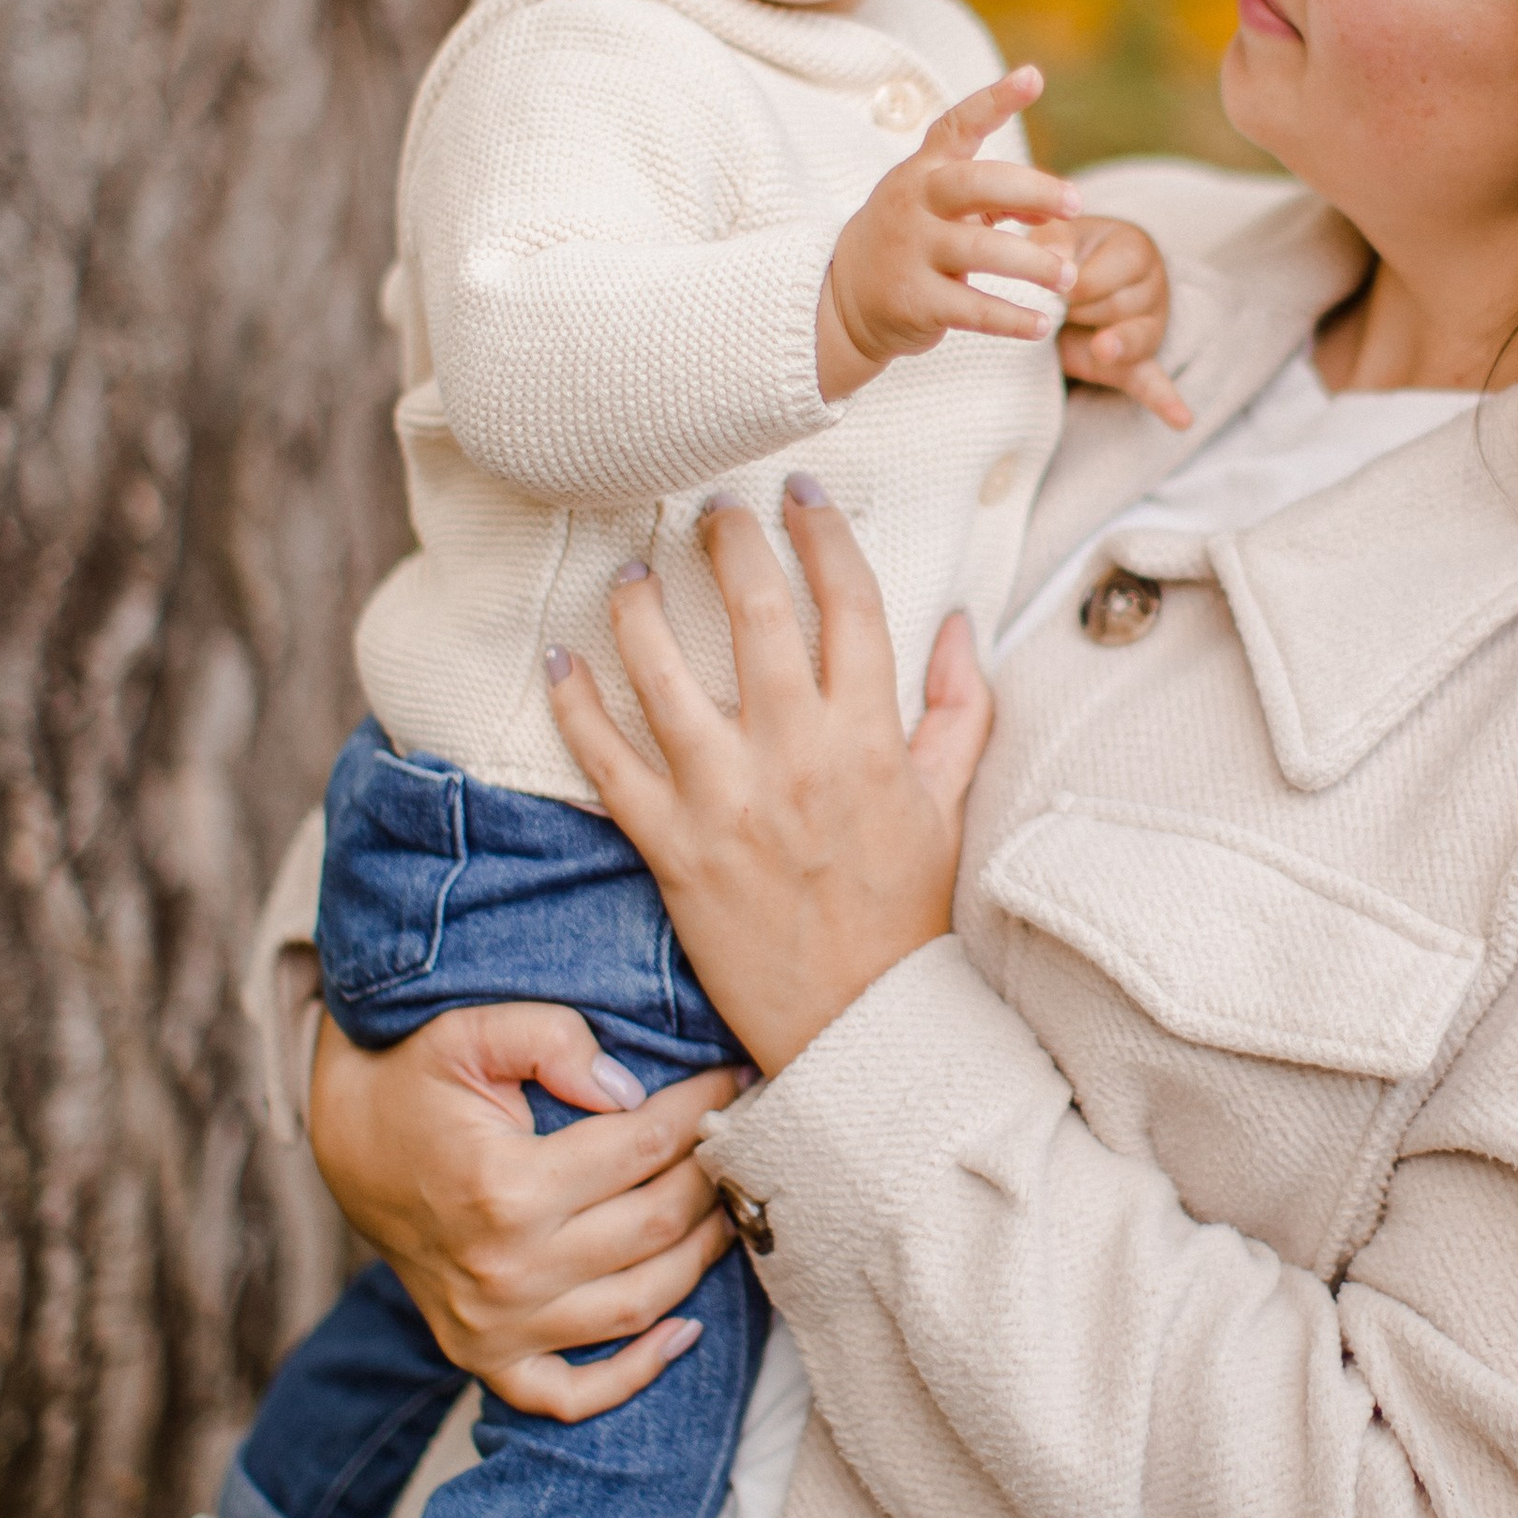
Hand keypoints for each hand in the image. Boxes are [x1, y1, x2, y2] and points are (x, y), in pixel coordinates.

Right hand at [307, 1000, 741, 1421]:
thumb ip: (553, 1040)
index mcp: (505, 1188)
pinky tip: (684, 1330)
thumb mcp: (469, 1032)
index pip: (643, 1148)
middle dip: (711, 1176)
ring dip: (701, 1258)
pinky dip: (635, 1374)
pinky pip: (572, 1394)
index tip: (733, 1080)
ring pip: (638, 1304)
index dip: (700, 1107)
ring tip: (727, 1208)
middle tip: (737, 1137)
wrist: (344, 1144)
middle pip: (654, 1227)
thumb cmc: (413, 1080)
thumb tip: (631, 1091)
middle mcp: (505, 1270)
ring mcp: (494, 1325)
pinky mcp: (485, 1357)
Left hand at [546, 485, 994, 1076]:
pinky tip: (557, 660)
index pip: (850, 601)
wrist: (859, 1023)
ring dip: (636, 608)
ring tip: (628, 572)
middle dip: (730, 540)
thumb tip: (961, 623)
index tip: (800, 494)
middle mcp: (796, 754)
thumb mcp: (949, 804)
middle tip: (711, 508)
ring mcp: (725, 798)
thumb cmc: (906, 914)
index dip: (823, 533)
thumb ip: (959, 707)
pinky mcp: (670, 846)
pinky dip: (575, 705)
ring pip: (663, 673)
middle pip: (756, 611)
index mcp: (870, 737)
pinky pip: (607, 761)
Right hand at [816, 66, 1078, 400]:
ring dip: (1033, 263)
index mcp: (923, 170)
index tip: (1033, 77)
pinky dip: (1011, 318)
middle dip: (1032, 189)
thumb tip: (1058, 205)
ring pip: (981, 249)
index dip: (995, 100)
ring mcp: (910, 250)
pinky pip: (972, 309)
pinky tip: (1040, 325)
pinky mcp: (913, 299)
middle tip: (1077, 204)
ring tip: (1068, 277)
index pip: (958, 125)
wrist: (843, 300)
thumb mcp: (943, 208)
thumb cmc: (912, 241)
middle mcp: (914, 202)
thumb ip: (1000, 199)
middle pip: (976, 183)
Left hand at [1057, 216, 1189, 428]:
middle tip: (1062, 308)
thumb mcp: (1057, 235)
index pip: (1101, 277)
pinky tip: (1181, 419)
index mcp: (1135, 248)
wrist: (1063, 286)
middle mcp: (1153, 285)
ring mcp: (1152, 326)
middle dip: (1080, 313)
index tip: (1053, 287)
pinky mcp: (1140, 362)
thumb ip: (1056, 240)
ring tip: (1099, 347)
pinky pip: (1154, 383)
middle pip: (1117, 309)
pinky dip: (1165, 401)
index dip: (1070, 288)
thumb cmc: (1063, 256)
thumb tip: (1059, 266)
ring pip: (1133, 342)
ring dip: (1106, 344)